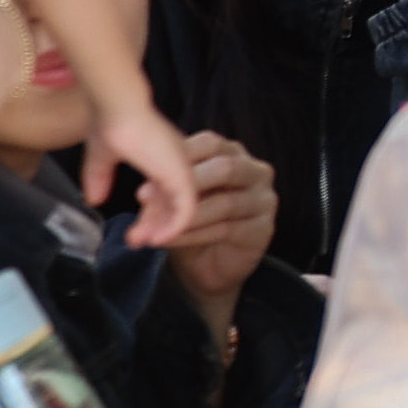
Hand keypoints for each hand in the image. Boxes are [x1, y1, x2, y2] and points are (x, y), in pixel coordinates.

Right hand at [84, 98, 205, 250]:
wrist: (117, 108)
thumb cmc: (110, 122)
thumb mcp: (102, 156)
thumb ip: (99, 177)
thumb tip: (92, 200)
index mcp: (164, 158)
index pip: (163, 194)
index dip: (149, 214)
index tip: (133, 232)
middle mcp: (177, 165)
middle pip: (172, 204)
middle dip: (153, 226)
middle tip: (135, 242)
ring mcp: (183, 170)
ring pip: (180, 211)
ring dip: (161, 230)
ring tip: (143, 243)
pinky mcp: (183, 176)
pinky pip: (186, 211)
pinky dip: (173, 228)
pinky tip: (158, 240)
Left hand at [158, 130, 277, 338]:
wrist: (208, 265)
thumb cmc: (192, 222)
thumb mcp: (174, 199)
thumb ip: (164, 191)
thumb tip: (144, 194)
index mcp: (233, 154)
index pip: (210, 143)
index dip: (180, 154)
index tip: (147, 168)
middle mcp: (255, 172)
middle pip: (225, 168)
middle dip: (185, 183)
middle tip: (145, 197)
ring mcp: (263, 201)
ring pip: (224, 203)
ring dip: (184, 216)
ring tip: (151, 227)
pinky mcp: (262, 230)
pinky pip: (226, 230)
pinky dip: (192, 235)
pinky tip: (168, 240)